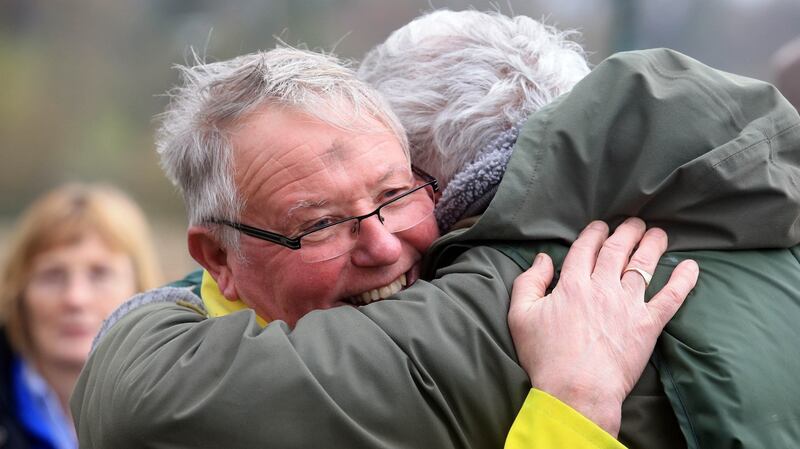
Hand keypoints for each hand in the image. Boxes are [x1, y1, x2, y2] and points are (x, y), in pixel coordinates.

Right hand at [507, 218, 698, 436]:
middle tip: (634, 223)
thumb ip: (528, 283)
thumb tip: (543, 259)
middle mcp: (602, 287)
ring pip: (643, 266)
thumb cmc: (545, 357)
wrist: (576, 391)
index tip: (600, 226)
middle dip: (626, 232)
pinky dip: (683, 281)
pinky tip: (691, 266)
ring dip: (652, 245)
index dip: (594, 233)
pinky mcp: (648, 326)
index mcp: (572, 284)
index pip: (586, 248)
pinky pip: (670, 298)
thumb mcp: (521, 316)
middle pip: (617, 250)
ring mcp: (628, 305)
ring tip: (658, 233)